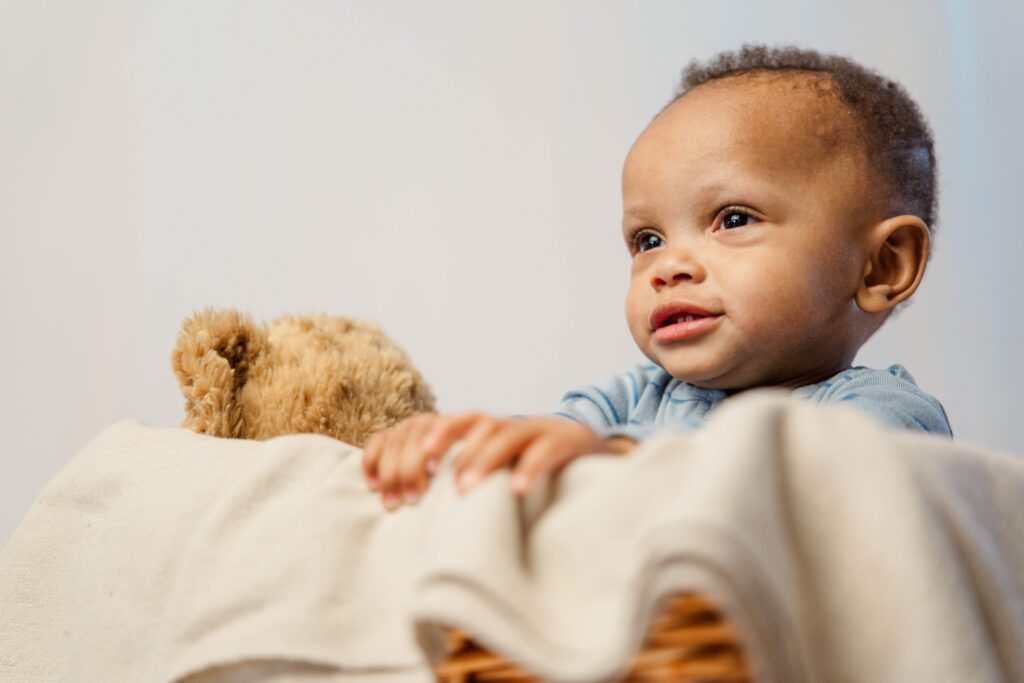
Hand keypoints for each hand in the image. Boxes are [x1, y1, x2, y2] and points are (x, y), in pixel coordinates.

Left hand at [362, 413, 634, 510]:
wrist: (584, 446)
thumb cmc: (526, 463)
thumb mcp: (491, 465)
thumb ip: (460, 474)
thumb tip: (408, 498)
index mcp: (484, 428)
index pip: (448, 423)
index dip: (427, 441)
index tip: (407, 470)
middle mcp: (506, 424)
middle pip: (472, 426)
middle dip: (446, 452)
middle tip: (425, 484)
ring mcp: (536, 429)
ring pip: (505, 435)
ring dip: (482, 459)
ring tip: (464, 489)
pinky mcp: (565, 441)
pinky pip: (545, 450)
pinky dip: (531, 467)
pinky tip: (517, 489)